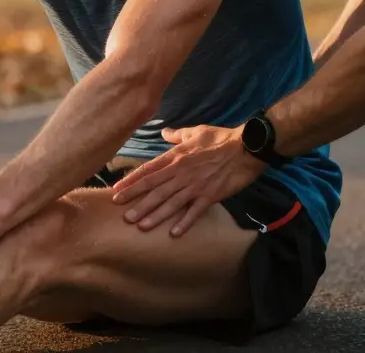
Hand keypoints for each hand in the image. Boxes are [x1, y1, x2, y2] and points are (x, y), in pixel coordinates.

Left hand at [110, 124, 265, 236]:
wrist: (247, 147)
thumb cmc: (221, 138)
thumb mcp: (196, 132)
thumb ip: (177, 135)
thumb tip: (164, 132)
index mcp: (176, 157)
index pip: (148, 170)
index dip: (132, 182)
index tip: (117, 191)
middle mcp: (181, 172)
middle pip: (155, 188)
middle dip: (137, 202)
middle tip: (122, 215)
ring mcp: (195, 185)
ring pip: (170, 202)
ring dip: (155, 214)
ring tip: (140, 226)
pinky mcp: (210, 195)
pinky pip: (194, 211)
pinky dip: (184, 222)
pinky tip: (173, 233)